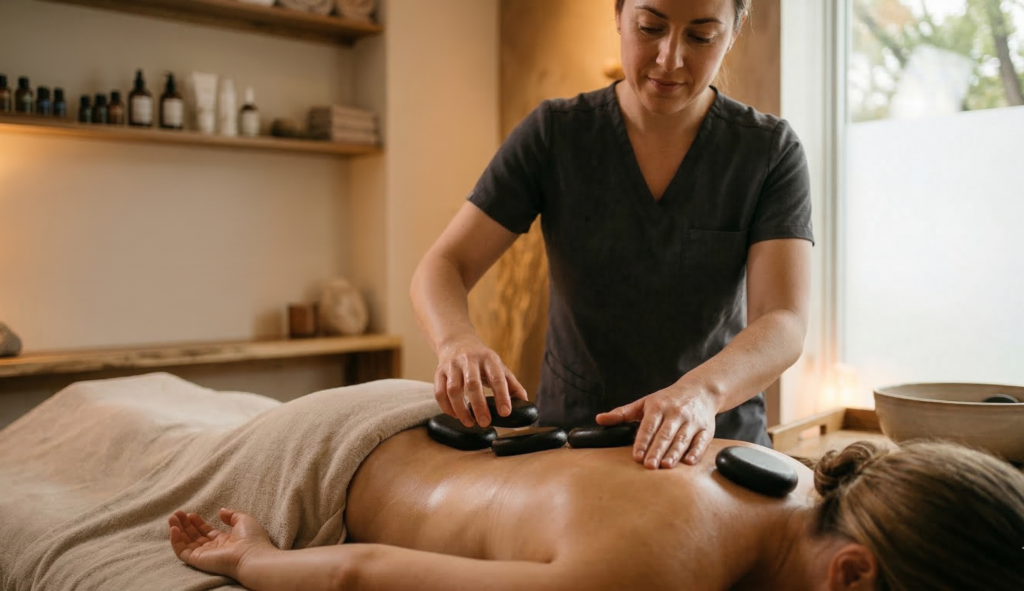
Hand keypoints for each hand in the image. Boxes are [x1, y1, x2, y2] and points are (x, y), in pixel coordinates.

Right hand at [169, 508, 274, 579]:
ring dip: (177, 530)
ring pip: (185, 543)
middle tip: (177, 513)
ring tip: (172, 518)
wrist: (251, 555)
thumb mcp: (244, 519)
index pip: (205, 532)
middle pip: (194, 536)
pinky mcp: (198, 560)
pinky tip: (174, 529)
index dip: (197, 522)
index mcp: (224, 541)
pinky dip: (175, 541)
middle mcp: (213, 548)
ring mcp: (205, 555)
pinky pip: (182, 552)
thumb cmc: (252, 539)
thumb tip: (221, 511)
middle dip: (185, 524)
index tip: (190, 513)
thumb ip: (231, 514)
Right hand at [434, 335, 528, 427]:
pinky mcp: (439, 372)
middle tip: (485, 423)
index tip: (505, 413)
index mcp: (489, 359)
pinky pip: (439, 392)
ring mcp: (452, 365)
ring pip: (453, 389)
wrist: (457, 342)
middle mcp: (469, 360)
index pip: (497, 378)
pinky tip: (455, 415)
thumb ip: (512, 385)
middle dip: (479, 406)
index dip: (502, 396)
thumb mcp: (500, 368)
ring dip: (460, 409)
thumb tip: (525, 403)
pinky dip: (446, 407)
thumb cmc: (482, 361)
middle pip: (472, 384)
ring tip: (470, 423)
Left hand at [596, 382, 717, 468]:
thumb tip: (599, 419)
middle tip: (649, 466)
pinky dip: (696, 452)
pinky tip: (688, 462)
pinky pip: (701, 441)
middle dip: (657, 450)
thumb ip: (622, 414)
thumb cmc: (667, 400)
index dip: (642, 441)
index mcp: (658, 407)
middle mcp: (675, 413)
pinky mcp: (706, 429)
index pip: (648, 426)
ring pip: (682, 439)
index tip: (635, 456)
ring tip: (666, 466)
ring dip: (674, 453)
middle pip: (665, 434)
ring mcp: (692, 421)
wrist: (700, 390)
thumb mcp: (644, 403)